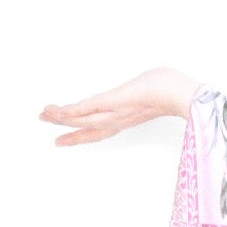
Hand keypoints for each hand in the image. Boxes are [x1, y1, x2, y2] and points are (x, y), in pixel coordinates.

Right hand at [39, 68, 200, 145]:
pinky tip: (57, 112)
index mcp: (129, 117)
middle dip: (68, 130)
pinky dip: (72, 111)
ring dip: (62, 118)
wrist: (182, 94)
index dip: (83, 134)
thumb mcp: (157, 91)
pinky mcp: (116, 103)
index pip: (101, 128)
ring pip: (84, 119)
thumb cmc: (175, 90)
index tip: (67, 139)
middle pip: (89, 128)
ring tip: (44, 115)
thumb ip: (151, 94)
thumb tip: (154, 87)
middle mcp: (121, 119)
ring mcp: (118, 112)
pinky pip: (89, 108)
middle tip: (49, 131)